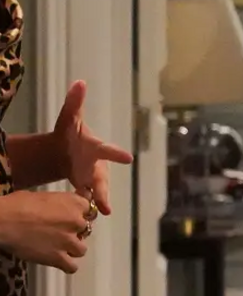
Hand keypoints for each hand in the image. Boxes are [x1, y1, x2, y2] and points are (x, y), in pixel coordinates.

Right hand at [0, 189, 93, 273]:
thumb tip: (60, 209)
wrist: (4, 221)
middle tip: (59, 234)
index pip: (89, 212)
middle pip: (86, 231)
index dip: (79, 216)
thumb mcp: (46, 196)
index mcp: (74, 203)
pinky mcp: (58, 258)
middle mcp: (76, 221)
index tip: (70, 219)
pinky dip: (67, 266)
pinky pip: (72, 267)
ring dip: (71, 250)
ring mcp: (68, 241)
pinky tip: (59, 262)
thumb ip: (61, 204)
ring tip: (58, 248)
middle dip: (74, 233)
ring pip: (81, 250)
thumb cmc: (18, 205)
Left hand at [54, 80, 132, 214]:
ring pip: (98, 190)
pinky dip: (90, 203)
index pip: (107, 150)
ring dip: (100, 199)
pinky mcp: (84, 186)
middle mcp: (98, 164)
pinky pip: (87, 196)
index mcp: (96, 148)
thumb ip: (75, 101)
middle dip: (104, 188)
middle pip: (102, 177)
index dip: (117, 154)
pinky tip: (91, 212)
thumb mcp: (69, 117)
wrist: (62, 151)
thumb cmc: (70, 133)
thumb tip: (80, 82)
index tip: (127, 158)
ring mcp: (91, 177)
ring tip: (103, 210)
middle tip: (110, 198)